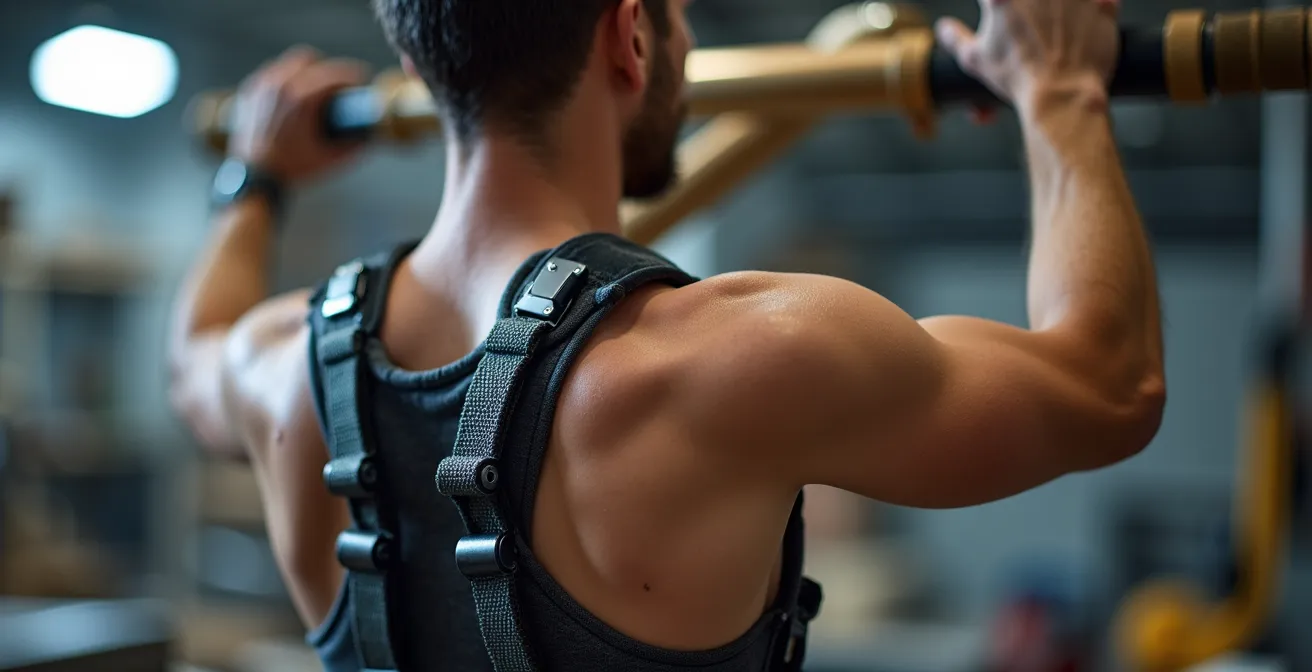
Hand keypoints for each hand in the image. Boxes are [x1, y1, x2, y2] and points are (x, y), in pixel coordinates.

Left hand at [228, 47, 368, 182]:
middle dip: (326, 68)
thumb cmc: (293, 169)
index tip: (362, 80)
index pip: (334, 73)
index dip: (353, 74)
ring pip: (287, 63)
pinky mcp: (249, 92)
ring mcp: (261, 87)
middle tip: (337, 85)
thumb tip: (372, 134)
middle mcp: (279, 85)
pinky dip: (285, 79)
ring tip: (314, 88)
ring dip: (305, 71)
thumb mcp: (331, 159)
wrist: (255, 178)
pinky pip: (271, 74)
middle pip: (309, 58)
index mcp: (301, 98)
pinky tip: (292, 93)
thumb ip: (356, 146)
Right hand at [935, 0, 1119, 114]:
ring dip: (1057, 6)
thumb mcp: (975, 60)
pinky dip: (1093, 7)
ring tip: (1051, 30)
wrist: (1061, 94)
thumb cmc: (1018, 78)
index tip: (997, 10)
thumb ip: (956, 39)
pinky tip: (1081, 24)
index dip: (992, 4)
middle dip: (1027, 7)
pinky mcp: (1100, 2)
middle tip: (1027, 27)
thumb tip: (944, 28)